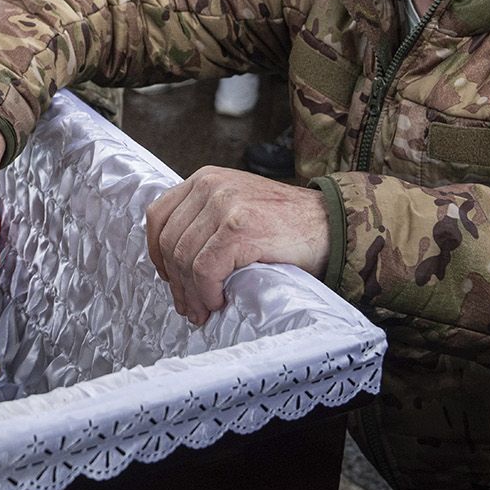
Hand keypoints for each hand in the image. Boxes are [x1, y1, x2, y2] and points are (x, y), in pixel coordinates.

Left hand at [144, 166, 330, 324]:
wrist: (332, 226)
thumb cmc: (286, 225)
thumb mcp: (237, 206)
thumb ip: (205, 221)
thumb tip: (172, 265)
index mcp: (205, 178)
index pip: (158, 215)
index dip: (156, 252)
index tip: (168, 277)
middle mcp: (210, 185)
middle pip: (170, 241)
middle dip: (175, 281)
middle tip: (189, 306)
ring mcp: (224, 204)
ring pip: (185, 259)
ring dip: (192, 293)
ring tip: (203, 310)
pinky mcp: (238, 228)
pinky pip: (205, 270)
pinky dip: (207, 292)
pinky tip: (220, 301)